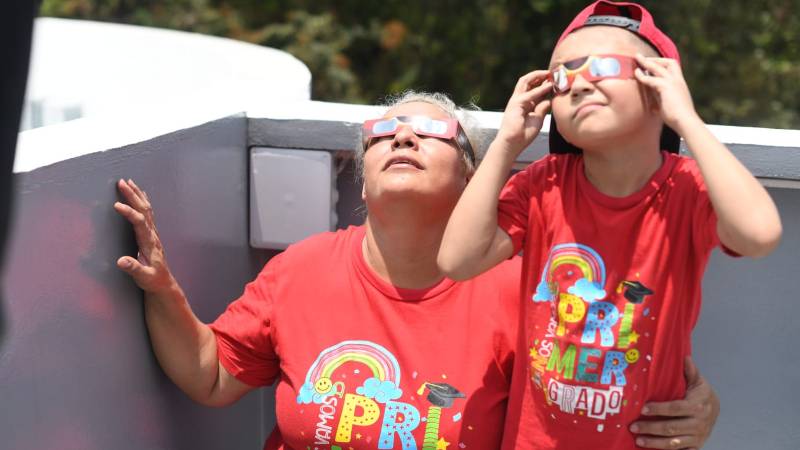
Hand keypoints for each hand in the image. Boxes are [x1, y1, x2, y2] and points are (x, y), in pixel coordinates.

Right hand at [114, 179, 176, 293]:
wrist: (164, 283)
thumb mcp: (143, 277)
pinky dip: (143, 201)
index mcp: (149, 243)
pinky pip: (147, 213)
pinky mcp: (151, 234)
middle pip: (144, 211)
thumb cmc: (153, 280)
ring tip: (128, 182)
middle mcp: (152, 235)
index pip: (139, 224)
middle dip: (132, 196)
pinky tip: (140, 193)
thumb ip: (134, 269)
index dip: (129, 213)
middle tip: (121, 182)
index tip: (116, 205)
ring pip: (146, 209)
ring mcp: (153, 233)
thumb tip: (121, 261)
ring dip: (137, 195)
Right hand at [494, 70, 551, 156]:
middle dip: (539, 75)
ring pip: (525, 81)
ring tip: (549, 74)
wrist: (512, 143)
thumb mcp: (537, 118)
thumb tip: (550, 99)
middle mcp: (519, 99)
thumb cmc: (523, 134)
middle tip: (551, 73)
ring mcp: (516, 100)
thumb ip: (542, 108)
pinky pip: (530, 94)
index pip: (534, 89)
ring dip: (537, 76)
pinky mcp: (515, 104)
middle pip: (528, 81)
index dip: (544, 83)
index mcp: (524, 103)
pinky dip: (540, 89)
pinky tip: (549, 86)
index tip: (555, 80)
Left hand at [630, 356, 719, 448]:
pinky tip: (652, 449)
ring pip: (674, 442)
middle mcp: (699, 423)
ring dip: (655, 442)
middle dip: (651, 428)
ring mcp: (698, 436)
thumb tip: (684, 357)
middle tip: (633, 426)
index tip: (643, 409)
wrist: (717, 410)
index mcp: (698, 406)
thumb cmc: (702, 394)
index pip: (676, 408)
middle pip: (672, 427)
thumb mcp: (698, 381)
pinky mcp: (696, 445)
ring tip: (638, 440)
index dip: (659, 409)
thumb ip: (690, 371)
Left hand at [634, 54, 699, 131]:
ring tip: (636, 58)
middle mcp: (678, 81)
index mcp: (680, 84)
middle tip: (642, 57)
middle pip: (669, 63)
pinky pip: (652, 79)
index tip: (650, 65)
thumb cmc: (677, 118)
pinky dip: (643, 76)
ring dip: (647, 62)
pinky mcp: (667, 87)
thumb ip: (660, 98)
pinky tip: (636, 74)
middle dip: (655, 59)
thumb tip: (652, 98)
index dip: (662, 65)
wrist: (685, 122)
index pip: (672, 69)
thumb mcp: (667, 105)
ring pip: (659, 67)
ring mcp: (673, 83)